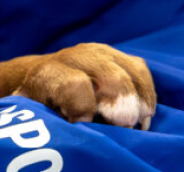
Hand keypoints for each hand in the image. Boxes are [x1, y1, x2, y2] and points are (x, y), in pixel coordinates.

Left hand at [0, 43, 155, 129]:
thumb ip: (55, 124)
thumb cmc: (40, 111)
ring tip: (134, 124)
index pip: (76, 86)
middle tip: (120, 127)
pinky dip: (146, 94)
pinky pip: (141, 71)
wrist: (40, 82)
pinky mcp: (117, 55)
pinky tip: (142, 113)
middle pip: (114, 79)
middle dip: (122, 109)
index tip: (81, 124)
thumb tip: (76, 130)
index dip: (84, 109)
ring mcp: (98, 52)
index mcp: (48, 75)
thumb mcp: (37, 119)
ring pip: (132, 73)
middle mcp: (73, 57)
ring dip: (139, 102)